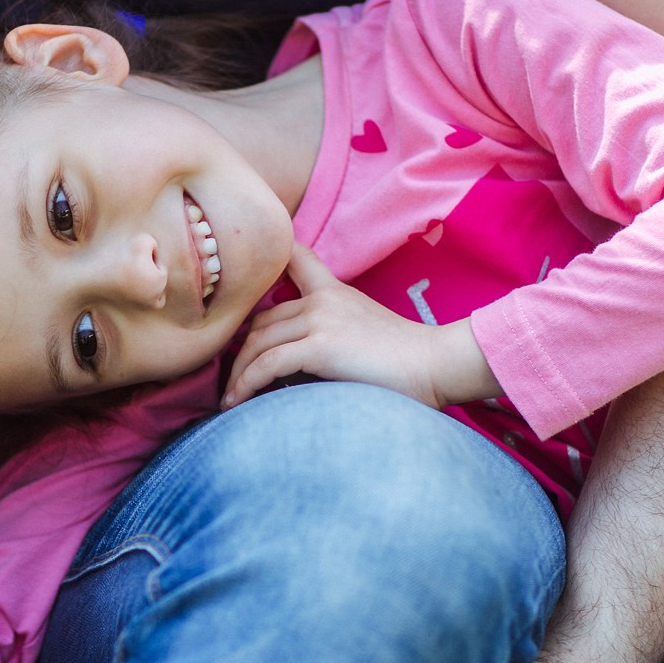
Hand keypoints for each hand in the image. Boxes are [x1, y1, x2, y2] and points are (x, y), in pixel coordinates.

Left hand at [221, 244, 498, 410]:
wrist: (437, 364)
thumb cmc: (408, 363)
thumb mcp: (366, 334)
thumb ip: (333, 336)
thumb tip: (298, 365)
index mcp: (335, 291)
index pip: (295, 260)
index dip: (266, 268)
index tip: (240, 291)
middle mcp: (322, 299)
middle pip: (262, 321)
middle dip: (241, 350)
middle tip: (227, 378)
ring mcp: (320, 319)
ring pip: (258, 343)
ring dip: (238, 373)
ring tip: (228, 399)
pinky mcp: (320, 346)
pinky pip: (267, 365)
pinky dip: (246, 385)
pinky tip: (236, 402)